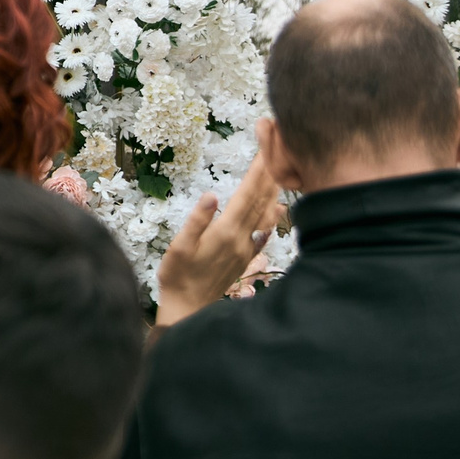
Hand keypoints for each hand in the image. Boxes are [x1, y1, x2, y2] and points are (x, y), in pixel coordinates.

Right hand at [154, 163, 283, 327]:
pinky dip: (272, 217)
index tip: (264, 151)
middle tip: (279, 151)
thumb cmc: (178, 275)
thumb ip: (196, 221)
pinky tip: (277, 211)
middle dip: (269, 175)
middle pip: (259, 201)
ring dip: (273, 193)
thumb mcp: (179, 246)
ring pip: (265, 215)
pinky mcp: (245, 257)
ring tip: (282, 174)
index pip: (246, 194)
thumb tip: (210, 195)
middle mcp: (241, 238)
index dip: (256, 172)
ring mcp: (246, 248)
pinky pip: (263, 232)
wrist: (189, 307)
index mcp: (226, 231)